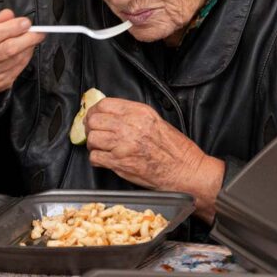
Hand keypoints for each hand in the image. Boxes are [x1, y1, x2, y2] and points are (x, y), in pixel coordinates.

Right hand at [0, 9, 44, 111]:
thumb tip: (10, 15)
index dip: (12, 28)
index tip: (26, 22)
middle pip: (6, 49)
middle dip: (27, 38)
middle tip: (37, 31)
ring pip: (15, 59)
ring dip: (28, 47)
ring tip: (33, 38)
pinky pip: (17, 68)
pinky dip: (26, 57)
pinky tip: (27, 50)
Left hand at [84, 97, 224, 220]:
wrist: (186, 171)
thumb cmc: (176, 150)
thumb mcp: (156, 121)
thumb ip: (134, 116)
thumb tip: (112, 115)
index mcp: (140, 113)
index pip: (105, 104)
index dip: (95, 111)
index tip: (94, 116)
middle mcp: (130, 126)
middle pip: (94, 120)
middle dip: (90, 127)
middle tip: (94, 132)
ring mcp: (123, 145)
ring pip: (92, 139)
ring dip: (93, 144)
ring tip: (101, 147)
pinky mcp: (120, 164)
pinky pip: (96, 157)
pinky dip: (97, 159)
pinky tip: (105, 159)